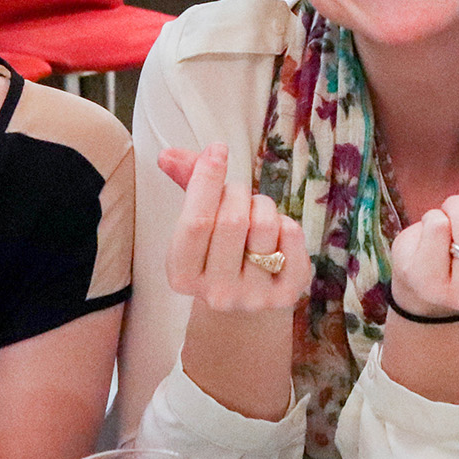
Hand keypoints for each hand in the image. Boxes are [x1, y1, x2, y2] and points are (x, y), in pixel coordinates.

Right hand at [160, 143, 310, 309]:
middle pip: (232, 220)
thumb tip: (167, 154)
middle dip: (237, 192)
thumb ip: (187, 185)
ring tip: (256, 214)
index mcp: (182, 275)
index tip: (217, 150)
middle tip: (237, 194)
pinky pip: (292, 236)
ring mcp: (253, 297)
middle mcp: (216, 292)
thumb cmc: (217, 252)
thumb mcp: (197, 223)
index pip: (195, 221)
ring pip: (265, 224)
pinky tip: (276, 236)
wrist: (245, 309)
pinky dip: (285, 222)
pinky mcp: (286, 294)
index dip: (207, 179)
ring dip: (262, 205)